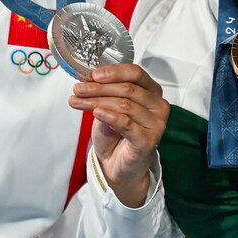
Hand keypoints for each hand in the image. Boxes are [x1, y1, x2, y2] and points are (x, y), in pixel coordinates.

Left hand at [68, 64, 169, 207]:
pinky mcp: (149, 140)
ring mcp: (156, 123)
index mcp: (152, 91)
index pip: (136, 73)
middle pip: (129, 89)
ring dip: (98, 101)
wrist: (116, 165)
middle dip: (99, 88)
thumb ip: (103, 94)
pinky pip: (127, 123)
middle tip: (78, 89)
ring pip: (125, 105)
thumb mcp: (107, 108)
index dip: (114, 72)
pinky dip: (109, 116)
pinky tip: (96, 112)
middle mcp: (158, 105)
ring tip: (79, 102)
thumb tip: (87, 80)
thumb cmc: (115, 135)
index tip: (93, 74)